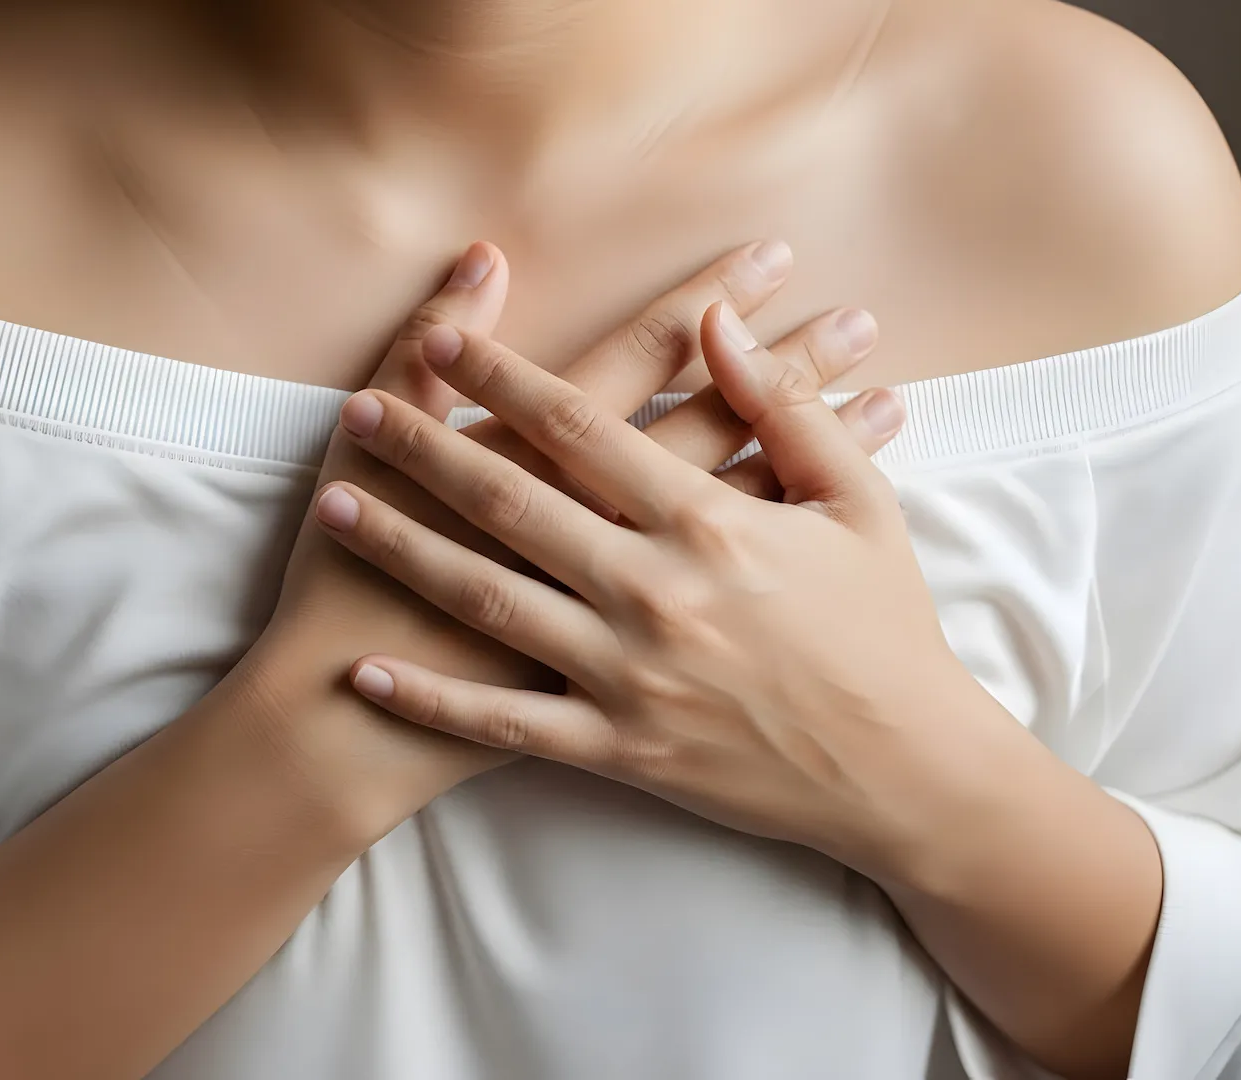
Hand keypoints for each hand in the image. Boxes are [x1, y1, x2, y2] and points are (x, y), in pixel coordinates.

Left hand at [226, 242, 908, 842]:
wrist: (907, 774)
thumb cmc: (886, 630)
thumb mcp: (858, 503)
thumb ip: (785, 407)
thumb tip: (720, 321)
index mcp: (709, 521)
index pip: (581, 426)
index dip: (502, 375)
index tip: (441, 337)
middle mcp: (653, 591)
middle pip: (510, 500)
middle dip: (423, 447)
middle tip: (354, 407)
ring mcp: (627, 674)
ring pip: (488, 601)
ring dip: (402, 550)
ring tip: (333, 506)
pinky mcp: (619, 749)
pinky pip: (505, 723)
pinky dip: (432, 700)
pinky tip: (366, 673)